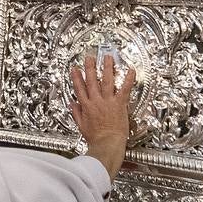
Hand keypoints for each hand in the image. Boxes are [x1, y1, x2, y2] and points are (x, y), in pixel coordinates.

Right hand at [70, 55, 135, 180]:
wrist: (107, 144)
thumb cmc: (96, 138)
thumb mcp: (81, 126)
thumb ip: (77, 113)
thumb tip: (72, 104)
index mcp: (86, 107)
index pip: (79, 89)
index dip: (76, 78)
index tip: (75, 69)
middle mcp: (96, 101)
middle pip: (91, 81)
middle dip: (89, 68)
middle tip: (89, 57)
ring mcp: (108, 101)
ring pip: (106, 81)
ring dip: (106, 68)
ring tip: (107, 58)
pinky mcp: (119, 104)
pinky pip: (124, 89)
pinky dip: (128, 79)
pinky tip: (130, 70)